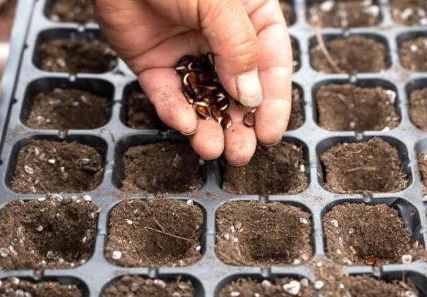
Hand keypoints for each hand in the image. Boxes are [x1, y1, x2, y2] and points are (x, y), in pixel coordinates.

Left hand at [94, 0, 291, 164]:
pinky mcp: (154, 62)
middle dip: (238, 123)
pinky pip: (167, 92)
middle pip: (238, 89)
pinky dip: (175, 110)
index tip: (268, 132)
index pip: (272, 63)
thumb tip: (250, 97)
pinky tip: (184, 124)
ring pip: (204, 96)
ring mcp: (187, 51)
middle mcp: (221, 37)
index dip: (272, 101)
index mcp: (250, 16)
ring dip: (209, 125)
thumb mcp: (218, 4)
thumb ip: (238, 48)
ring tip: (212, 149)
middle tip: (240, 153)